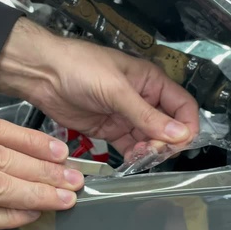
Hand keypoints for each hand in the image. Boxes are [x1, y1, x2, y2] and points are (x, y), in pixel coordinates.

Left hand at [0, 18, 198, 157]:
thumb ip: (146, 115)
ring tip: (140, 155)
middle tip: (153, 150)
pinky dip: (134, 156)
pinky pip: (129, 147)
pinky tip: (131, 160)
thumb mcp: (116, 90)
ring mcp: (126, 117)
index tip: (179, 144)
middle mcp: (142, 100)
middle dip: (166, 142)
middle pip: (168, 127)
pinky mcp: (110, 130)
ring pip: (150, 140)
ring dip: (150, 151)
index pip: (182, 106)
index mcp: (151, 82)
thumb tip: (180, 134)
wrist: (44, 75)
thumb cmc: (80, 69)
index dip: (186, 126)